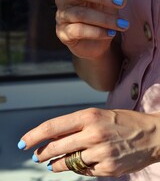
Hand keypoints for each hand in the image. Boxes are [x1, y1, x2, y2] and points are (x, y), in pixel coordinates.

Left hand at [18, 108, 159, 176]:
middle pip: (57, 146)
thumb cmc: (124, 122)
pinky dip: (77, 168)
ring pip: (68, 162)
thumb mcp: (99, 115)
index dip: (35, 135)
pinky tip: (76, 165)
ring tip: (51, 164)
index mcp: (89, 116)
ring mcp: (100, 153)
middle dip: (42, 152)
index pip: (53, 126)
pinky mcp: (107, 168)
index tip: (24, 142)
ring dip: (56, 164)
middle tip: (36, 155)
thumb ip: (77, 126)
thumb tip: (55, 137)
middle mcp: (93, 134)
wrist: (151, 135)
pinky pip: (84, 171)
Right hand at [55, 0, 127, 59]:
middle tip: (122, 2)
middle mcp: (63, 0)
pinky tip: (110, 34)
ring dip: (104, 19)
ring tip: (121, 25)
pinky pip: (78, 30)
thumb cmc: (98, 18)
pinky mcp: (63, 33)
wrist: (95, 43)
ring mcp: (61, 17)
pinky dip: (96, 32)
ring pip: (81, 14)